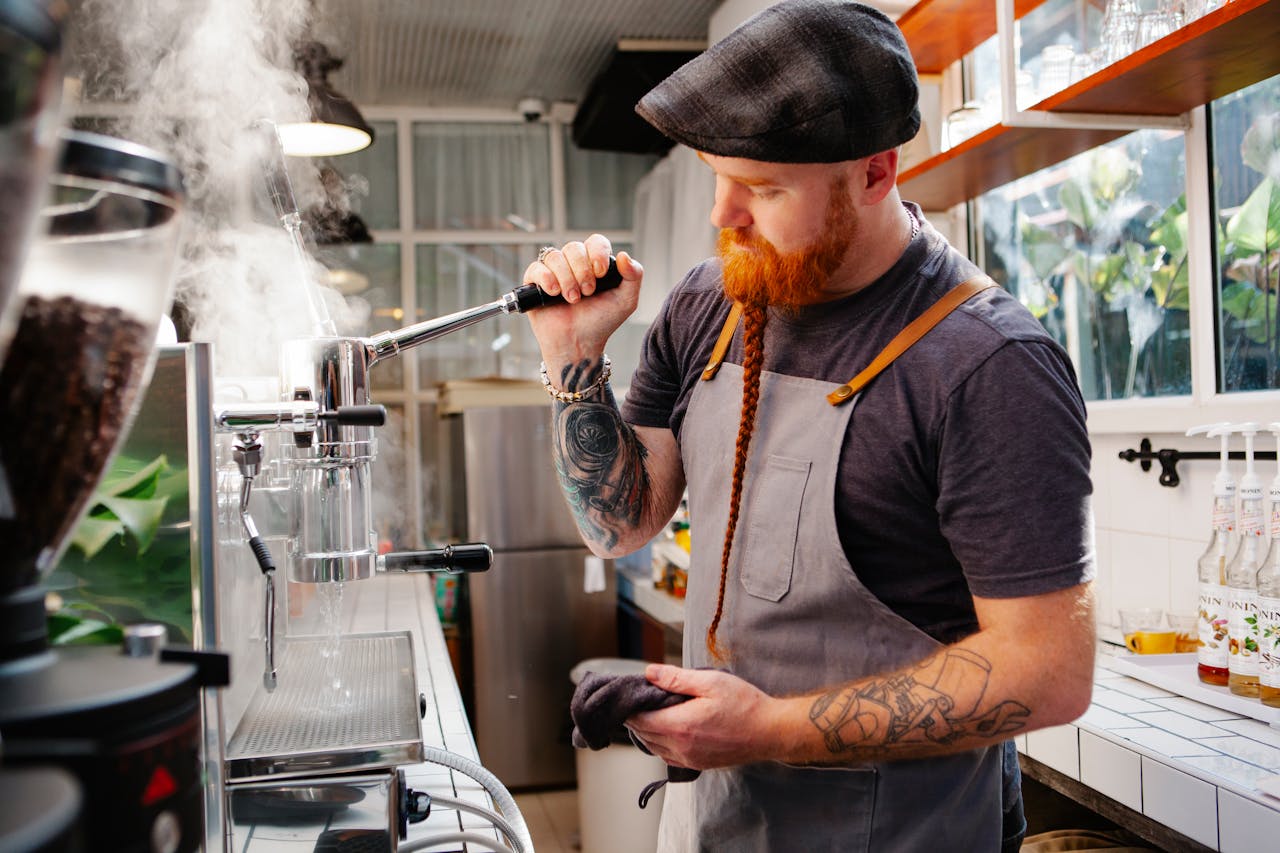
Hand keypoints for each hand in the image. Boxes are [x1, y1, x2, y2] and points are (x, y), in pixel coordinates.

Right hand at [523, 234, 642, 367]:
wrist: (580, 344)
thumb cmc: (601, 322)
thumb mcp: (626, 301)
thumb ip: (634, 275)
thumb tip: (624, 254)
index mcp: (594, 263)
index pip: (595, 242)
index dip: (597, 253)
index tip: (601, 274)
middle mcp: (572, 264)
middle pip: (574, 247)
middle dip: (582, 271)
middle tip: (587, 293)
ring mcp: (553, 272)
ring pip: (555, 256)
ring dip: (566, 278)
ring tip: (572, 299)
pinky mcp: (534, 283)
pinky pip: (536, 267)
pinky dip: (546, 278)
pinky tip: (554, 293)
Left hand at [625, 664, 791, 770]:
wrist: (771, 732)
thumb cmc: (745, 704)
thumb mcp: (710, 682)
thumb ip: (676, 678)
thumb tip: (649, 673)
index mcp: (680, 726)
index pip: (639, 720)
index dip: (630, 707)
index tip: (630, 693)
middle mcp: (681, 747)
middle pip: (643, 734)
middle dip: (636, 717)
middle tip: (638, 698)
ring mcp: (690, 759)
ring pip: (654, 747)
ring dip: (647, 731)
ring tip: (651, 711)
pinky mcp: (699, 764)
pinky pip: (668, 757)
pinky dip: (660, 743)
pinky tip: (666, 730)